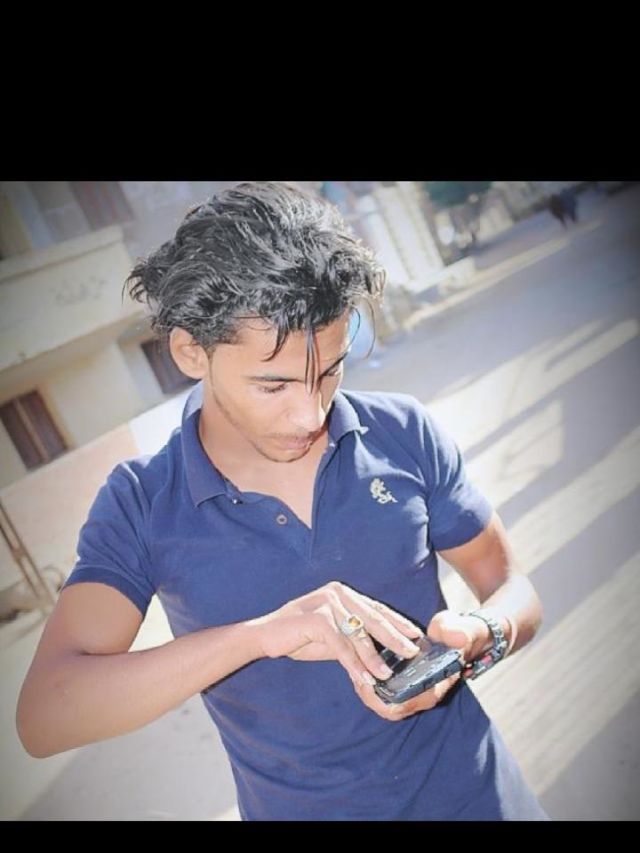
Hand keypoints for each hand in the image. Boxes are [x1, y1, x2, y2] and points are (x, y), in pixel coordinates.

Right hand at [247, 581, 423, 687]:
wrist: (265, 636)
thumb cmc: (300, 636)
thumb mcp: (333, 635)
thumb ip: (354, 638)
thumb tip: (383, 654)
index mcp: (344, 593)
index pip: (376, 608)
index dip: (397, 623)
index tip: (415, 636)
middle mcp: (338, 593)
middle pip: (372, 618)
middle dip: (394, 638)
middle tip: (412, 652)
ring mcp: (327, 603)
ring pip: (358, 634)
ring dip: (374, 657)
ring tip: (387, 674)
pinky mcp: (316, 618)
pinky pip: (340, 644)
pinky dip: (353, 663)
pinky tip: (363, 677)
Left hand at [347, 609, 489, 720]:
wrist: (462, 635)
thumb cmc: (461, 634)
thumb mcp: (463, 631)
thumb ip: (459, 634)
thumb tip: (454, 636)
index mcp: (434, 688)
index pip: (404, 706)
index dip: (382, 699)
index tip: (367, 681)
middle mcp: (421, 694)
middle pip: (388, 708)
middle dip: (369, 695)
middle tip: (356, 675)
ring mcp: (412, 689)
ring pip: (382, 701)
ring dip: (366, 688)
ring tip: (355, 668)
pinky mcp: (404, 681)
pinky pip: (382, 689)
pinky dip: (369, 680)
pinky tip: (360, 663)